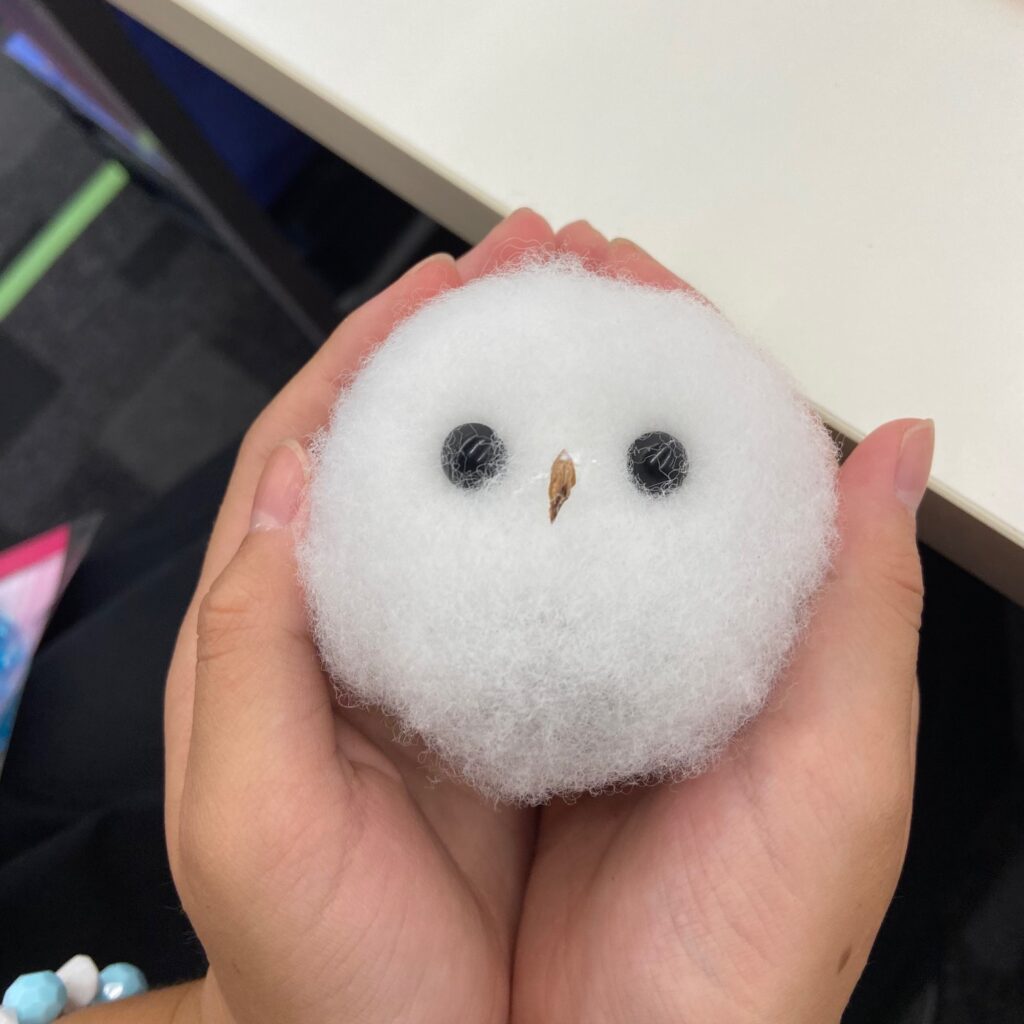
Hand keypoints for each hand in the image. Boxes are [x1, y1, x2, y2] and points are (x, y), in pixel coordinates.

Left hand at [162, 212, 555, 1023]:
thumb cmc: (316, 966)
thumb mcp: (248, 816)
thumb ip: (250, 649)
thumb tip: (293, 490)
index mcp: (279, 635)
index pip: (315, 452)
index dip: (374, 353)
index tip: (447, 281)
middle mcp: (355, 628)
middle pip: (405, 451)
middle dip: (466, 350)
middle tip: (542, 275)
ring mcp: (433, 656)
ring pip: (475, 500)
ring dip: (524, 414)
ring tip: (589, 342)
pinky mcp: (501, 697)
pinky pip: (531, 576)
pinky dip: (567, 511)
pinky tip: (619, 480)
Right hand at [511, 224, 930, 1022]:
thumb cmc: (747, 950)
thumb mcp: (840, 779)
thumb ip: (863, 611)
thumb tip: (892, 444)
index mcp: (730, 626)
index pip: (697, 446)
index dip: (663, 343)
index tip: (619, 268)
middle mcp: (640, 629)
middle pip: (595, 456)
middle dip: (559, 350)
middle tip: (521, 271)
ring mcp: (555, 665)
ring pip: (517, 512)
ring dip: (490, 421)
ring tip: (454, 338)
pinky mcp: (483, 712)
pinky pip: (452, 596)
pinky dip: (433, 529)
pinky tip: (406, 481)